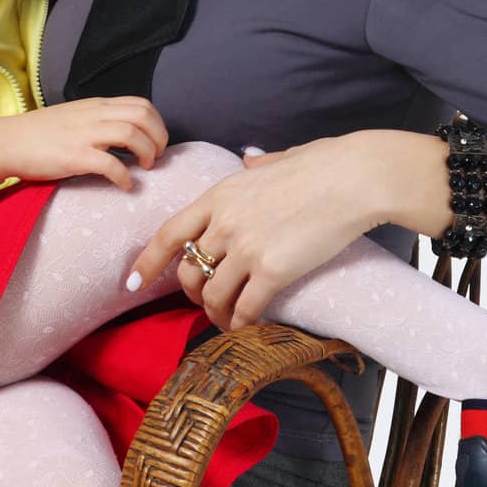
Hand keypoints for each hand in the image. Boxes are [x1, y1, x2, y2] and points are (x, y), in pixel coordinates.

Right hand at [0, 97, 168, 192]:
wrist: (7, 141)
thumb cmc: (38, 133)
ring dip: (147, 153)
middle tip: (156, 156)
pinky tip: (126, 185)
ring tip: (145, 168)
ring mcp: (84, 135)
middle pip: (143, 116)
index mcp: (95, 106)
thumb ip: (98, 120)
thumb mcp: (74, 116)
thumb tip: (124, 134)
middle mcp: (93, 115)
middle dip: (159, 137)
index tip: (156, 140)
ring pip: (132, 135)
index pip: (140, 104)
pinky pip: (111, 165)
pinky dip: (125, 176)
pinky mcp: (74, 157)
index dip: (157, 123)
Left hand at [126, 134, 387, 330]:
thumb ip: (256, 166)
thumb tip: (250, 160)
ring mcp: (247, 247)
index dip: (148, 261)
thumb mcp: (277, 160)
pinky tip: (248, 326)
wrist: (353, 178)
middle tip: (204, 304)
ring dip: (216, 315)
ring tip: (226, 321)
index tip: (133, 282)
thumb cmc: (323, 165)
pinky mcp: (274, 270)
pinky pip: (246, 308)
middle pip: (189, 272)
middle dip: (192, 294)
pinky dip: (242, 323)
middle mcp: (225, 222)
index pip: (170, 233)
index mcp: (221, 195)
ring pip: (213, 296)